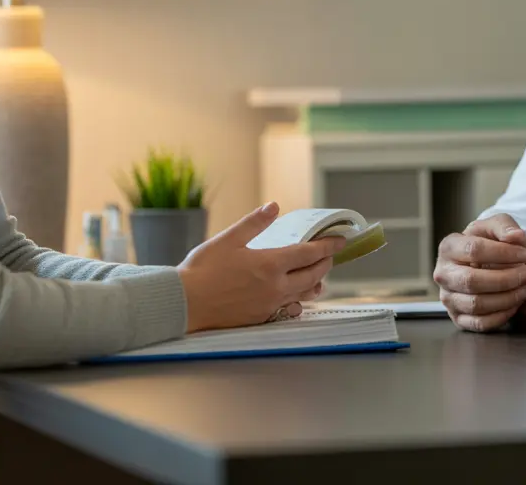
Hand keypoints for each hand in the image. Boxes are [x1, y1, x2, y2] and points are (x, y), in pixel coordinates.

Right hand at [177, 202, 344, 332]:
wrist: (185, 304)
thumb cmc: (202, 270)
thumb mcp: (228, 239)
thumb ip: (254, 223)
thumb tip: (274, 207)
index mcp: (270, 264)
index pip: (310, 254)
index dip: (327, 246)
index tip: (340, 240)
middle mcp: (276, 287)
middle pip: (313, 275)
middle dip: (325, 263)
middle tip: (330, 255)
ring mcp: (270, 305)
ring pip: (304, 294)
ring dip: (315, 283)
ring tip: (318, 277)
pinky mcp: (261, 317)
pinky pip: (289, 309)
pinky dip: (298, 300)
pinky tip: (295, 298)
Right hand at [433, 213, 525, 332]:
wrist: (483, 264)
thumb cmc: (489, 243)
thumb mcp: (495, 227)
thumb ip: (505, 226)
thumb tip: (517, 236)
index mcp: (448, 247)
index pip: (474, 249)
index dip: (503, 252)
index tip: (525, 254)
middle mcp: (443, 274)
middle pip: (472, 280)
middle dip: (505, 278)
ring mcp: (448, 298)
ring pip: (476, 304)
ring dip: (506, 298)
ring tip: (523, 289)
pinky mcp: (458, 318)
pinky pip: (479, 323)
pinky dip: (500, 316)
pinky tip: (514, 305)